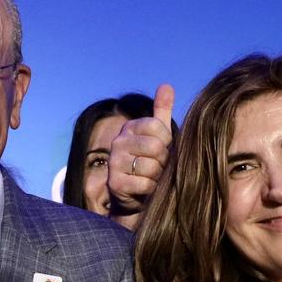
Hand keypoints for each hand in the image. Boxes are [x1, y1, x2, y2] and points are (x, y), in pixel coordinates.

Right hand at [106, 83, 175, 219]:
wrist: (135, 196)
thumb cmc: (151, 161)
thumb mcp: (159, 135)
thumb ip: (162, 111)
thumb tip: (166, 85)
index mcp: (130, 127)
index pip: (159, 128)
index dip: (167, 142)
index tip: (163, 149)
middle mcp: (118, 142)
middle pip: (156, 148)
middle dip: (164, 160)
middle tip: (159, 166)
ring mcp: (114, 163)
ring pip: (151, 167)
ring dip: (158, 176)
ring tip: (153, 177)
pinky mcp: (114, 184)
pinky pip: (145, 184)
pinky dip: (151, 189)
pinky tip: (146, 188)